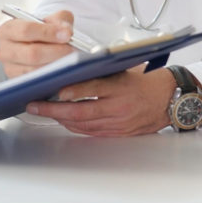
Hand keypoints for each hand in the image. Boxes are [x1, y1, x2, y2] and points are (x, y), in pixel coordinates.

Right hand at [0, 10, 75, 77]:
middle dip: (56, 51)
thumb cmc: (45, 31)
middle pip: (31, 53)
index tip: (67, 34)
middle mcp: (4, 50)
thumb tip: (67, 32)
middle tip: (74, 49)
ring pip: (35, 70)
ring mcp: (10, 69)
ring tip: (73, 60)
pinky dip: (52, 77)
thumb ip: (60, 20)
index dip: (48, 32)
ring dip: (56, 66)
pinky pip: (37, 82)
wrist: (39, 46)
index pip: (26, 30)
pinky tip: (65, 71)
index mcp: (8, 30)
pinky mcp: (19, 83)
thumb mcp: (52, 19)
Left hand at [24, 66, 176, 135]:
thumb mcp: (123, 69)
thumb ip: (99, 71)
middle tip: (35, 105)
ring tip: (42, 111)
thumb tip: (70, 70)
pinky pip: (90, 132)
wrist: (165, 100)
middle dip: (54, 109)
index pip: (94, 88)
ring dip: (60, 118)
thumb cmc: (142, 81)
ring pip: (83, 124)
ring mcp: (118, 122)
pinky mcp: (117, 133)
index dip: (74, 90)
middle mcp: (119, 107)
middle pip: (82, 111)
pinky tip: (61, 119)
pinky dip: (73, 125)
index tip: (56, 90)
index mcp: (121, 87)